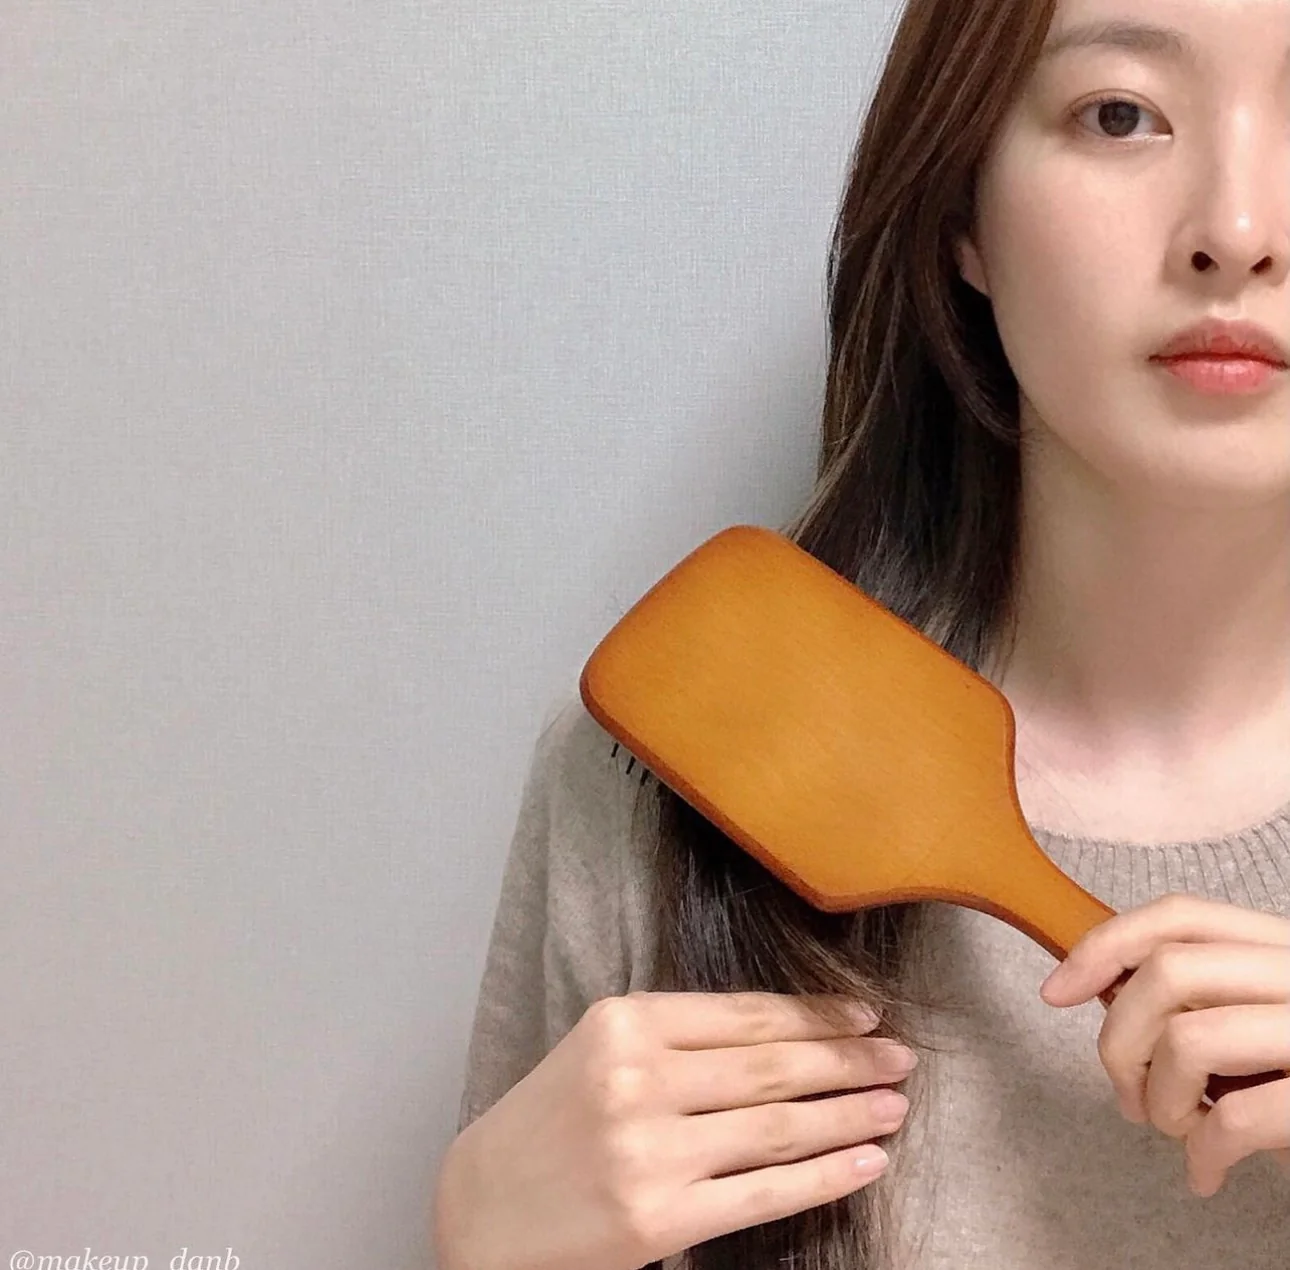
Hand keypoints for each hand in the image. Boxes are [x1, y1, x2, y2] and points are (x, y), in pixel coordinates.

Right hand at [433, 990, 915, 1269]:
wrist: (480, 1211)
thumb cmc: (547, 1123)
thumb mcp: (599, 1051)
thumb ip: (678, 1038)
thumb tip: (786, 1036)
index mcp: (623, 1023)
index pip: (744, 1013)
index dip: (815, 1014)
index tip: (865, 1013)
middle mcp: (638, 1080)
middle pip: (771, 1067)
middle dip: (846, 1059)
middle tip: (898, 1057)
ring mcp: (650, 1152)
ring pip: (778, 1127)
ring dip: (848, 1115)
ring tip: (894, 1105)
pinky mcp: (659, 1219)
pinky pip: (764, 1193)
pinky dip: (824, 1177)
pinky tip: (865, 1162)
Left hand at [1037, 892, 1289, 1196]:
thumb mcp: (1260, 1015)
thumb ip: (1203, 993)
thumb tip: (1097, 991)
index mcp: (1284, 944)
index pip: (1178, 914)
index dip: (1104, 945)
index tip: (1056, 990)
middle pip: (1168, 973)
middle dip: (1119, 1037)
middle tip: (1125, 1092)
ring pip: (1190, 1040)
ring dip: (1158, 1098)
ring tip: (1174, 1129)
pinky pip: (1237, 1117)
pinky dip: (1202, 1152)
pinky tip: (1206, 1173)